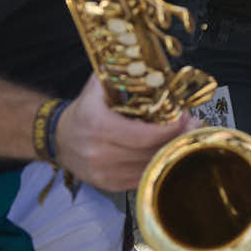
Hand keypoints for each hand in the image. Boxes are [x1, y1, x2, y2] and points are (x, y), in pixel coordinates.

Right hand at [53, 73, 195, 190]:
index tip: (186, 118)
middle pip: (150, 153)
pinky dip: (156, 166)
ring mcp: (103, 172)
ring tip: (184, 139)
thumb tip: (151, 66)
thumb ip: (120, 75)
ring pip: (148, 168)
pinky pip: (140, 178)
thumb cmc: (83, 111)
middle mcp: (99, 152)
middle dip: (176, 140)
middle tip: (193, 128)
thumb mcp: (96, 87)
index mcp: (98, 125)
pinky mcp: (107, 184)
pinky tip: (167, 154)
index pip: (144, 135)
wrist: (57, 138)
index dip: (170, 129)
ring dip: (170, 154)